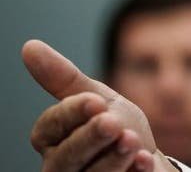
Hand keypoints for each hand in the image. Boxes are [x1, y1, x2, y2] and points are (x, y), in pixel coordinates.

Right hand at [23, 39, 174, 171]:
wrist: (146, 160)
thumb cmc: (117, 128)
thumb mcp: (96, 99)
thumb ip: (64, 78)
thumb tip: (29, 46)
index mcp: (53, 140)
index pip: (50, 127)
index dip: (71, 113)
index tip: (95, 100)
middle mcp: (60, 167)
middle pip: (65, 157)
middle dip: (89, 139)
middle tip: (112, 123)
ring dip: (111, 158)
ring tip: (132, 141)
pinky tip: (144, 162)